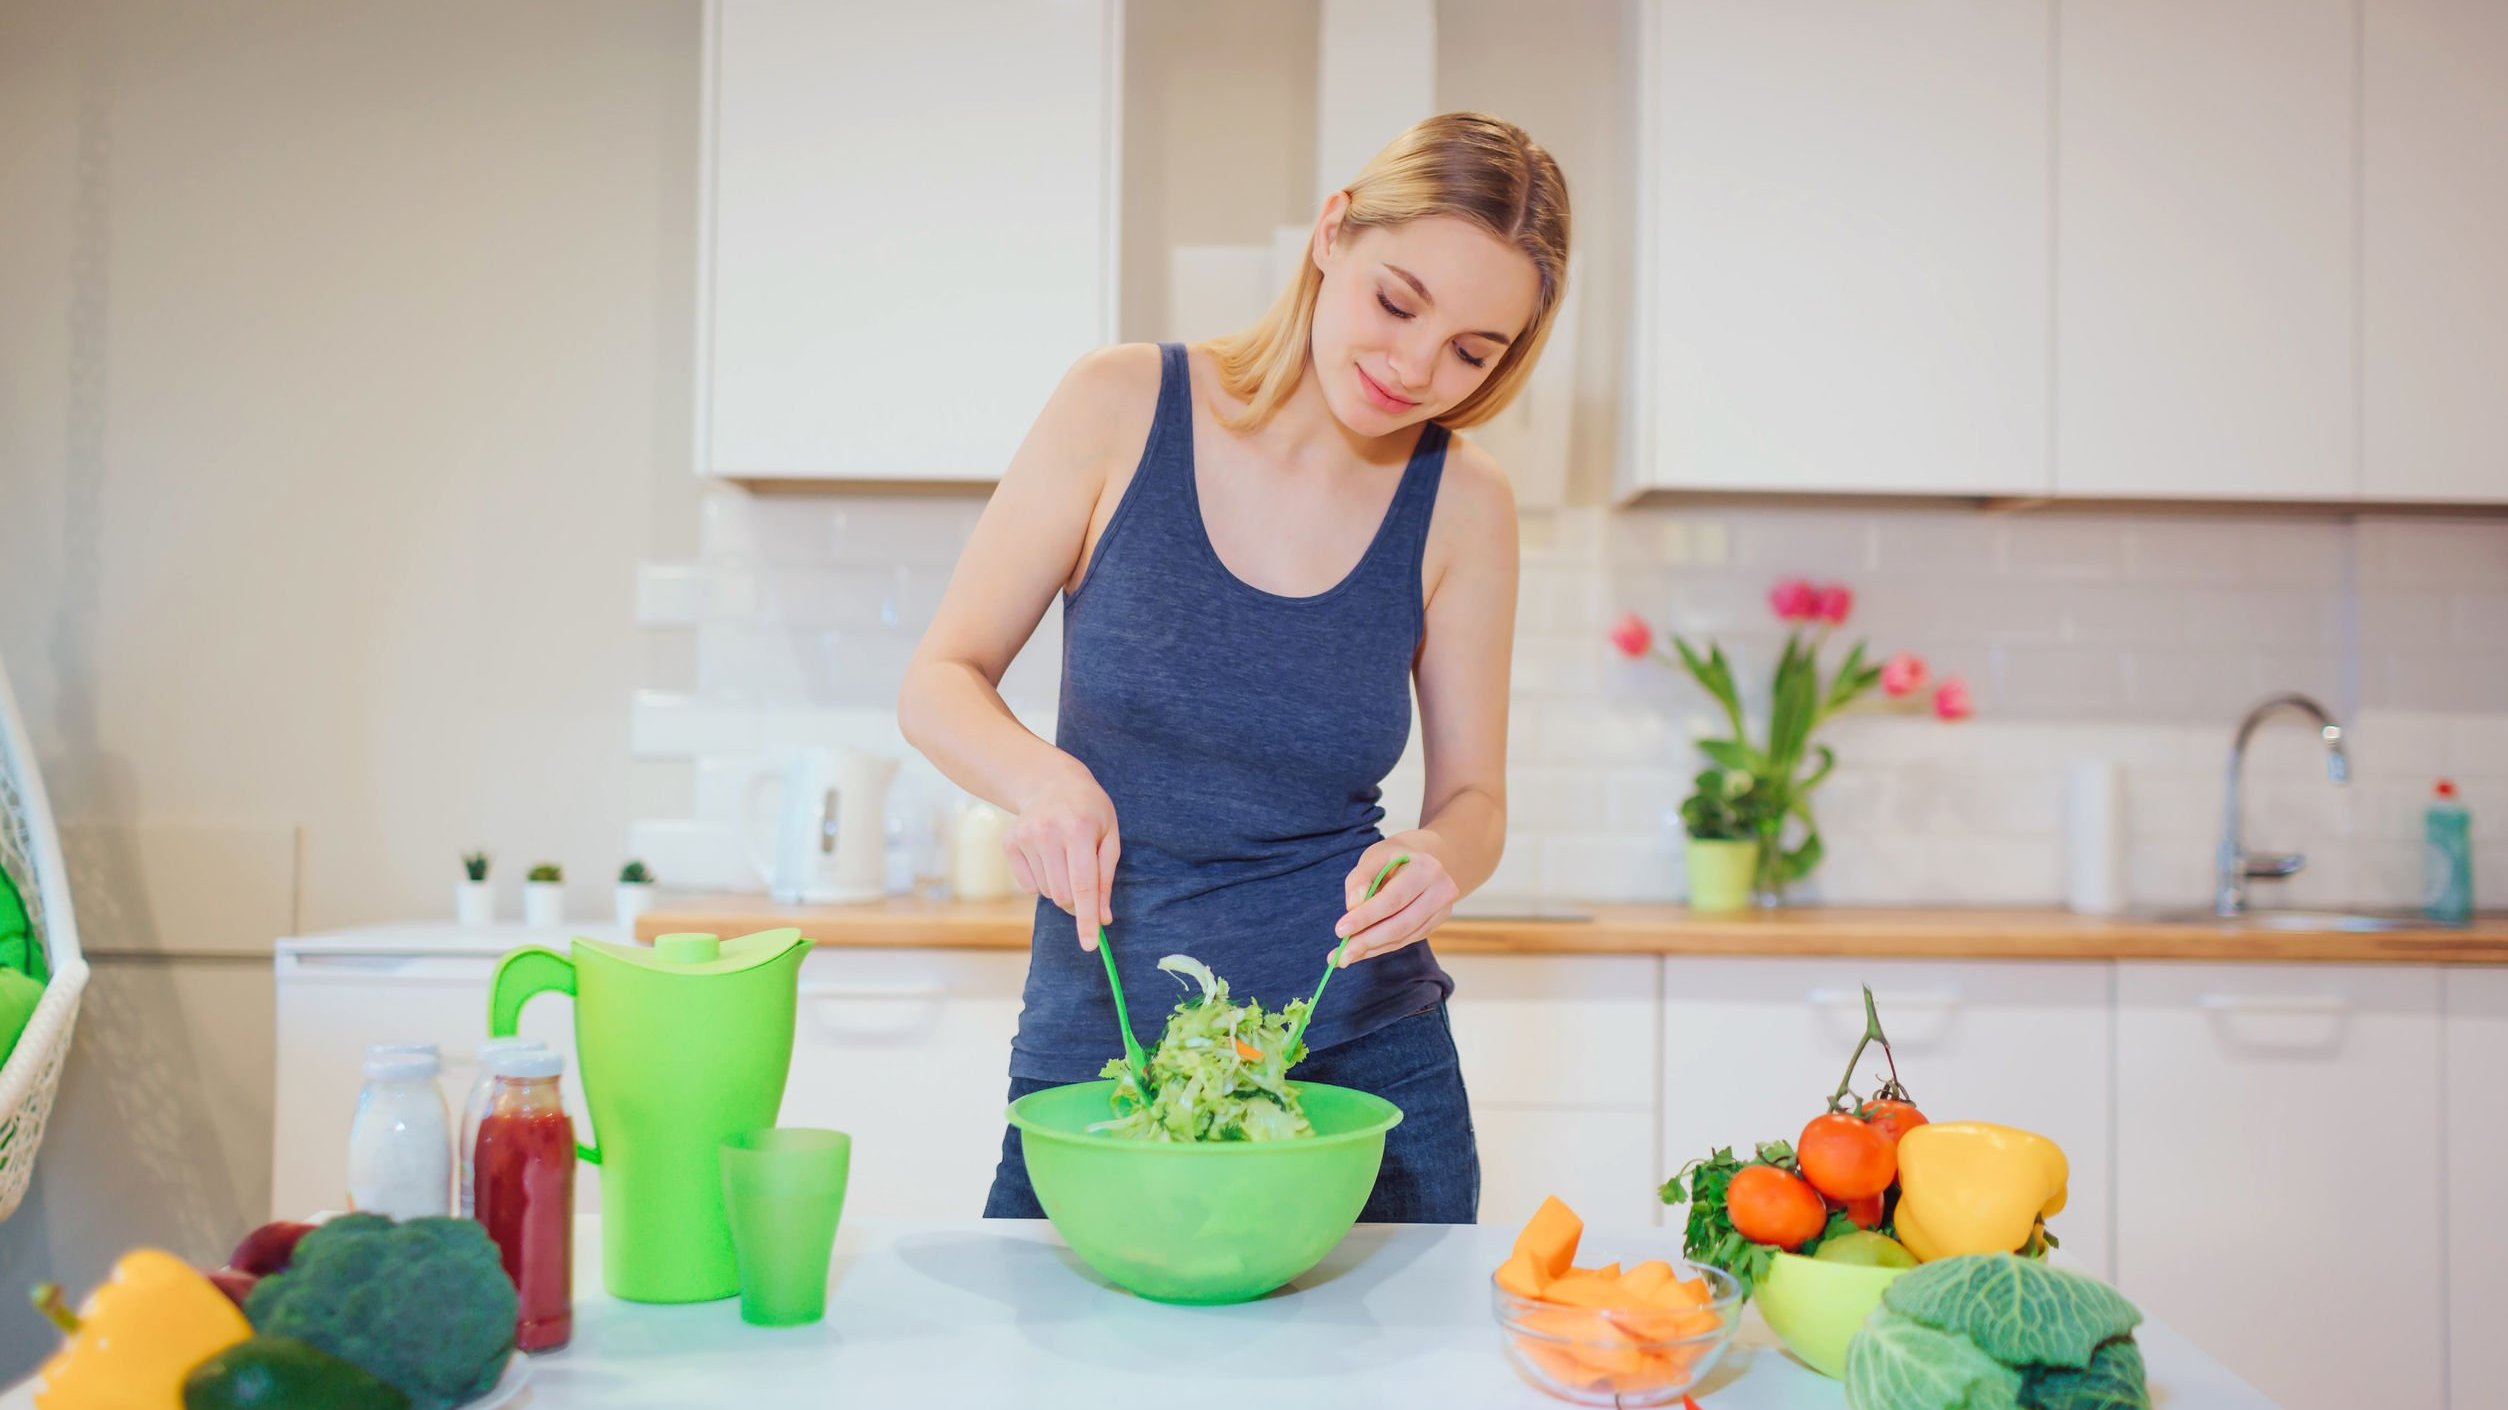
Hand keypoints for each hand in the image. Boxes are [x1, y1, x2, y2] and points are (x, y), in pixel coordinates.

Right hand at [1005, 758, 1119, 951]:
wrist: (1050, 781)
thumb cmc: (1089, 811)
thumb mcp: (1109, 837)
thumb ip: (1106, 879)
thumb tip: (1102, 918)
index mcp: (1080, 830)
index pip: (1083, 886)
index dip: (1086, 919)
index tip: (1090, 945)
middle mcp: (1049, 834)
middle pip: (1063, 895)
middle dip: (1077, 902)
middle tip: (1083, 882)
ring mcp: (1025, 838)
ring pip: (1046, 892)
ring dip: (1060, 888)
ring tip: (1065, 859)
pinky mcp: (1009, 843)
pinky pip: (1028, 886)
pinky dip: (1041, 881)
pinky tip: (1047, 856)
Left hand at [1331, 835, 1460, 966]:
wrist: (1426, 857)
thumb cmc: (1395, 856)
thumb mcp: (1375, 856)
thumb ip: (1361, 879)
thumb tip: (1353, 906)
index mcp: (1424, 869)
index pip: (1392, 899)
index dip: (1366, 917)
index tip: (1340, 930)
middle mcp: (1440, 891)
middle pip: (1400, 924)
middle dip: (1368, 941)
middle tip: (1341, 955)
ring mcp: (1441, 910)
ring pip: (1403, 936)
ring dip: (1372, 949)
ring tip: (1346, 956)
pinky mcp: (1435, 924)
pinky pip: (1406, 940)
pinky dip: (1382, 947)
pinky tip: (1362, 950)